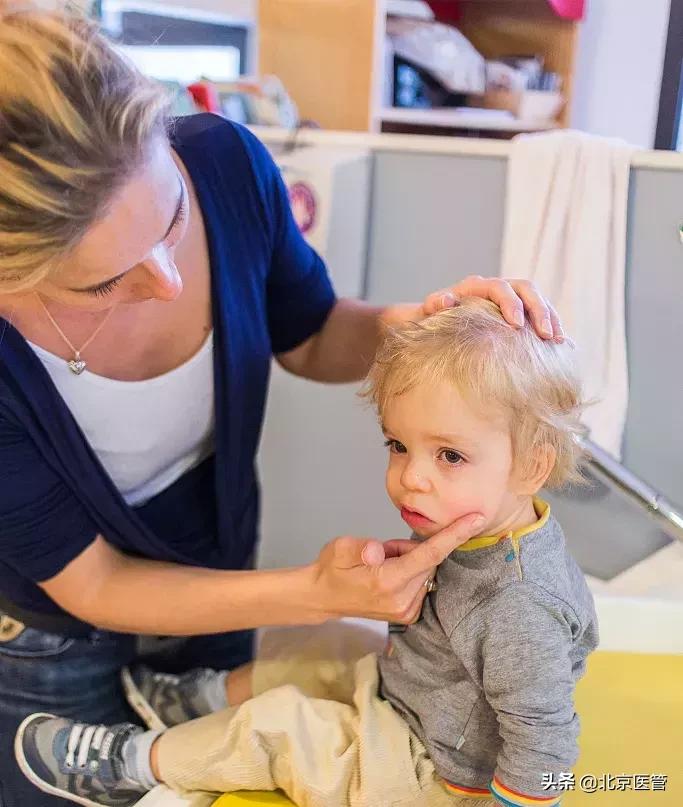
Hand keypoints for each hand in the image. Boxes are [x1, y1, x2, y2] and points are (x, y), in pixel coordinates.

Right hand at [309, 512, 484, 623]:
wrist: (322, 598)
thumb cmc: (331, 568)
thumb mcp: (339, 548)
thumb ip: (361, 547)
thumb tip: (378, 552)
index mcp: (387, 581)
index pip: (430, 555)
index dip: (455, 535)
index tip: (476, 519)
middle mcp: (402, 600)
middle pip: (427, 561)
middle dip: (411, 549)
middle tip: (383, 550)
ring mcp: (406, 611)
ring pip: (425, 571)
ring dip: (410, 562)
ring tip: (381, 565)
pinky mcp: (408, 615)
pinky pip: (421, 582)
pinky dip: (410, 573)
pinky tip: (388, 576)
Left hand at [384, 275, 563, 341]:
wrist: (431, 323)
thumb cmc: (429, 320)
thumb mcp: (427, 313)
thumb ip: (434, 305)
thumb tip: (443, 300)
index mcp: (476, 287)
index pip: (500, 288)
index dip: (511, 304)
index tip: (517, 325)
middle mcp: (495, 289)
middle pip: (525, 289)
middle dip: (539, 310)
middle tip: (546, 335)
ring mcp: (509, 300)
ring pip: (538, 300)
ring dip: (551, 318)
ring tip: (558, 342)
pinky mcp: (518, 315)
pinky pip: (541, 315)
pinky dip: (552, 327)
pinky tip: (561, 347)